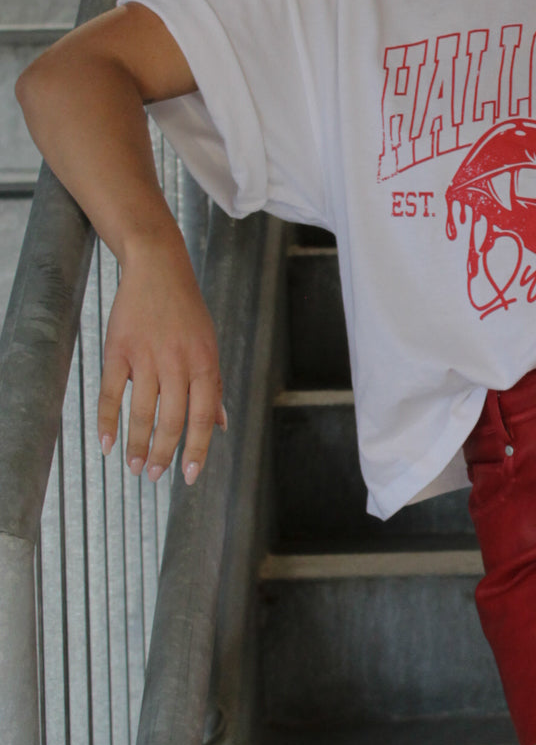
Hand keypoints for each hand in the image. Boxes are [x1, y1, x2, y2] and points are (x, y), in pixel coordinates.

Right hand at [96, 237, 224, 485]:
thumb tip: (221, 424)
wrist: (159, 269)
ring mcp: (146, 356)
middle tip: (154, 475)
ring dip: (137, 444)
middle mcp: (177, 362)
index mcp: (204, 362)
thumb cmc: (187, 311)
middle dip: (164, 454)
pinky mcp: (119, 350)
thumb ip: (213, 385)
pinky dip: (108, 421)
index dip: (197, 449)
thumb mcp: (209, 344)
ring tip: (134, 466)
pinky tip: (107, 443)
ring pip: (142, 412)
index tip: (189, 476)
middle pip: (172, 419)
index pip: (203, 416)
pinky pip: (112, 393)